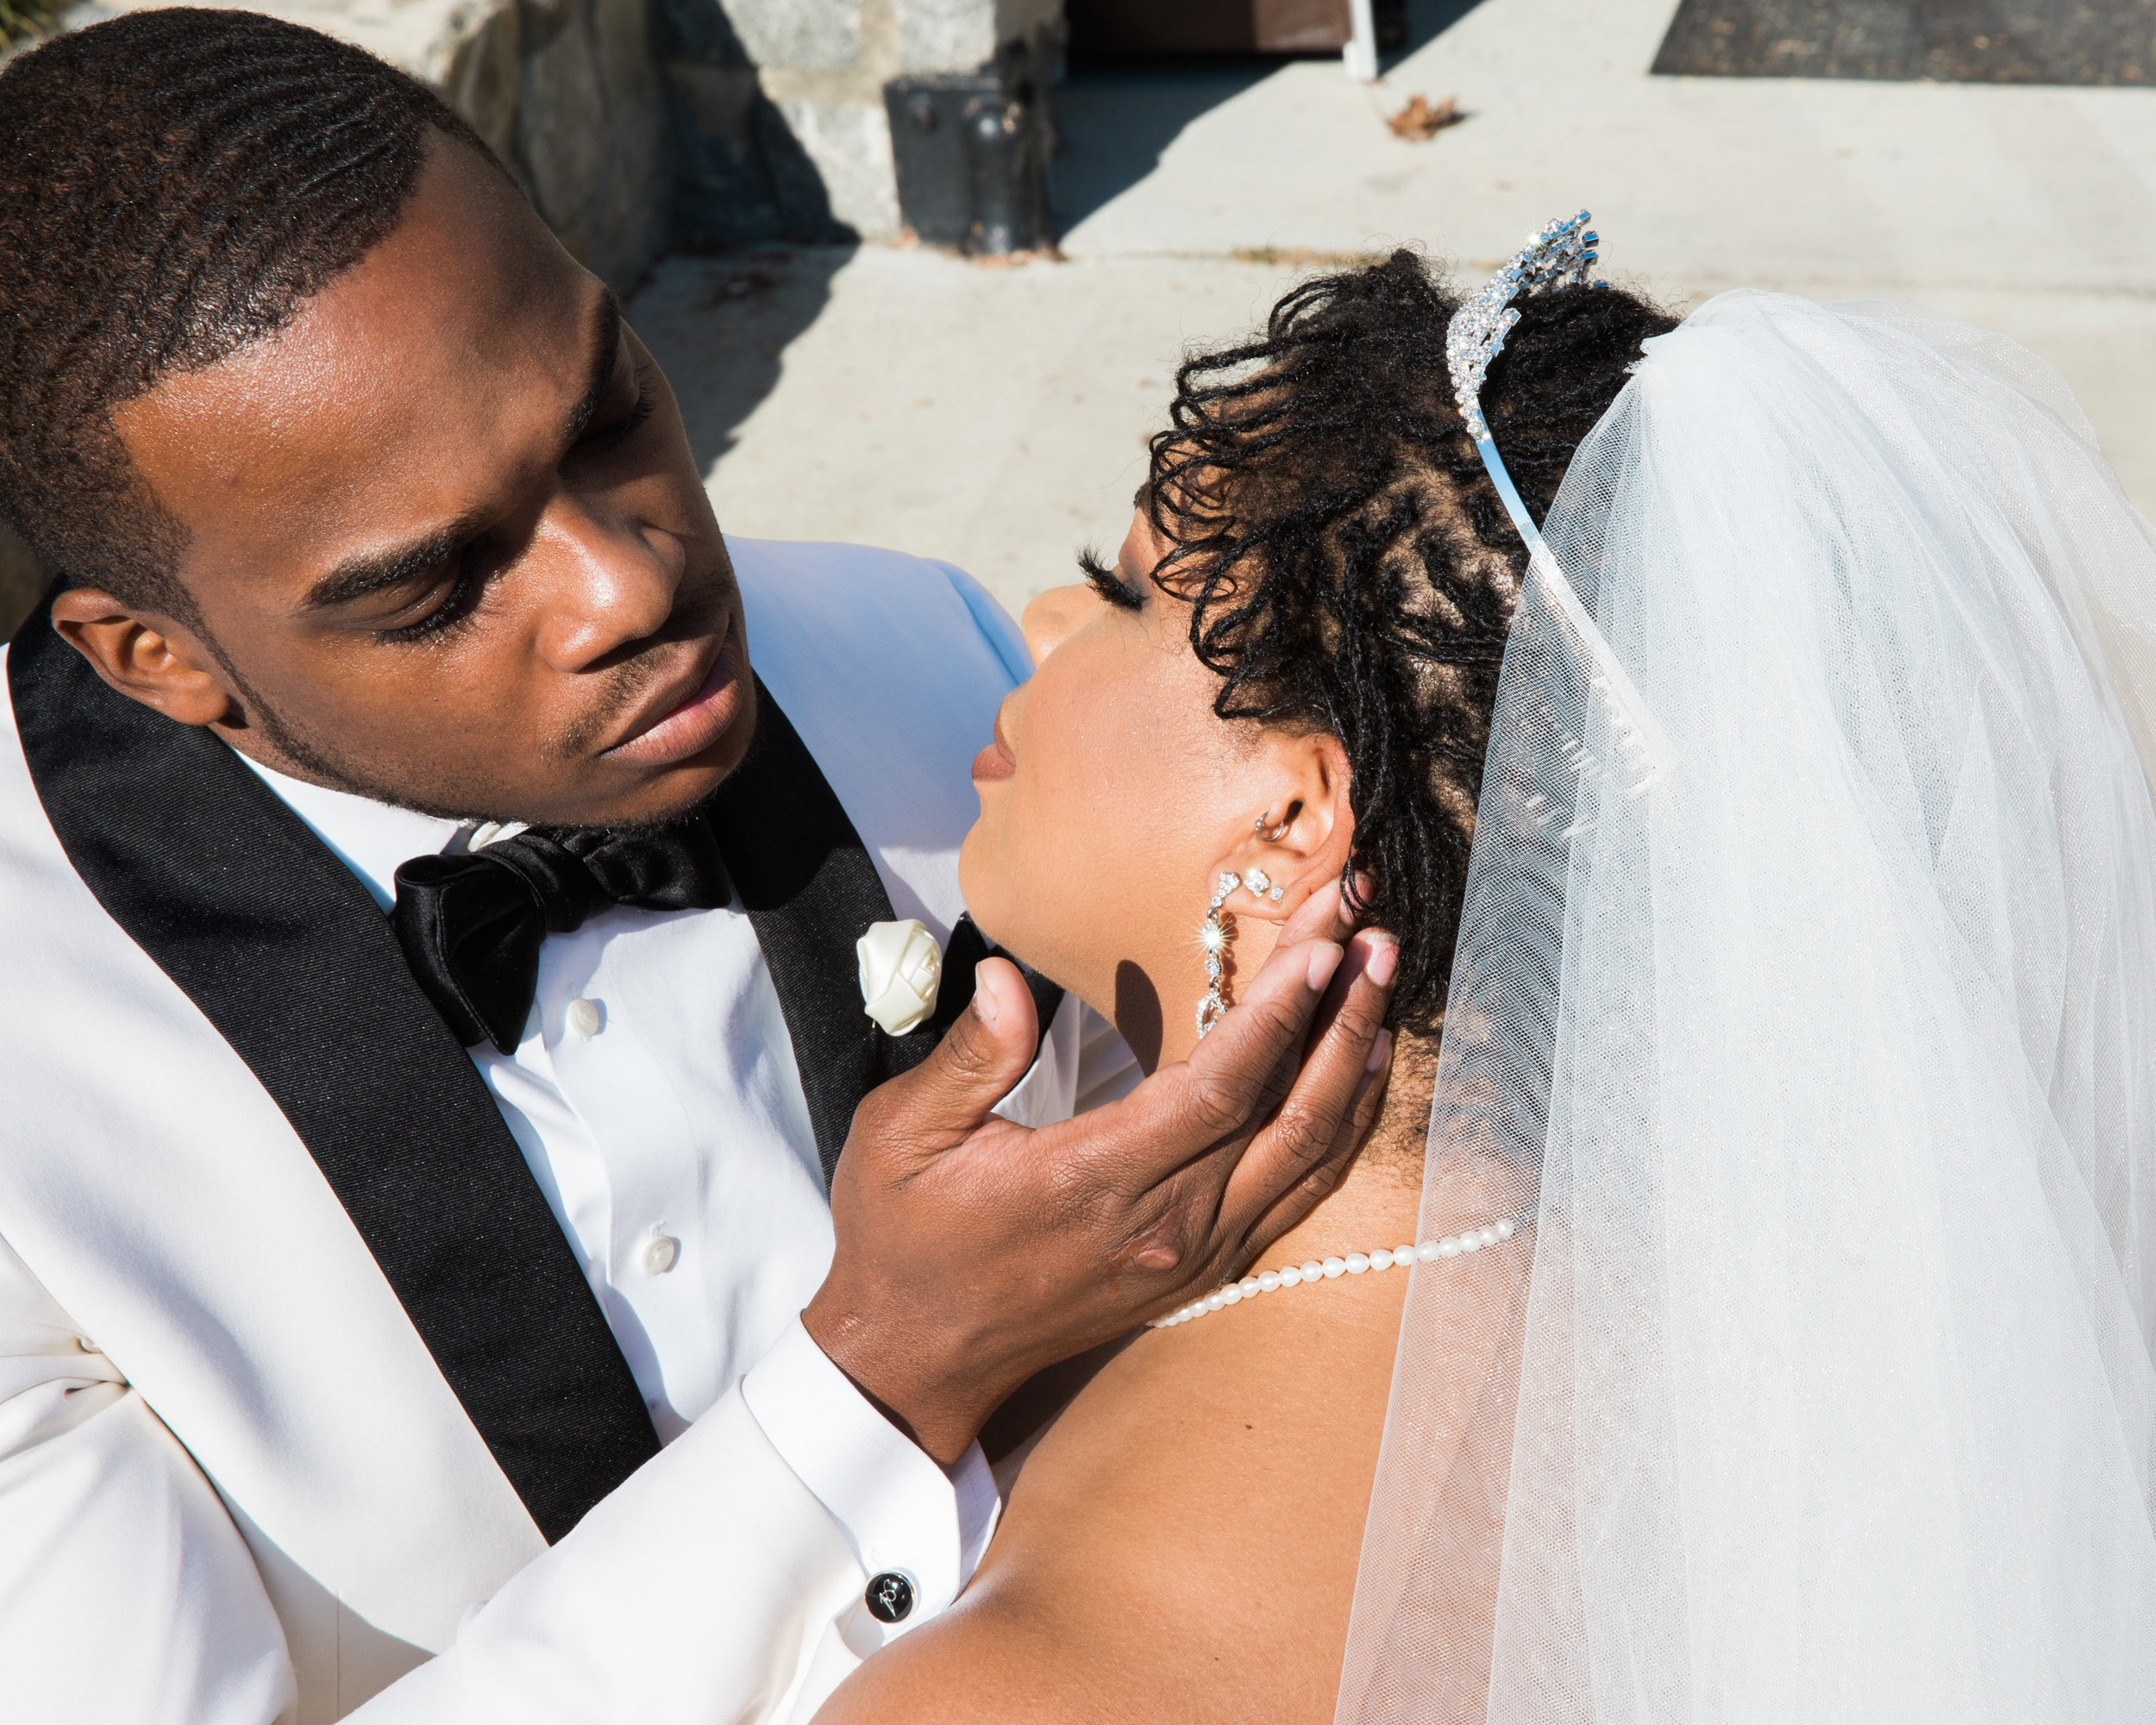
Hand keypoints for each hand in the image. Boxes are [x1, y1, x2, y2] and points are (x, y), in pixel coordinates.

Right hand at [803, 884, 1397, 1462]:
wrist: (916, 1358)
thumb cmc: (904, 1237)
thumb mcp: (903, 1136)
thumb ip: (969, 1058)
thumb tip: (1006, 982)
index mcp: (1092, 1182)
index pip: (1217, 1090)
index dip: (1279, 1018)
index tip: (1320, 948)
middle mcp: (1164, 1226)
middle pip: (1285, 1111)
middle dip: (1339, 1016)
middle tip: (1376, 936)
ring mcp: (1194, 1254)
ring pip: (1309, 1156)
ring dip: (1354, 1065)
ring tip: (1385, 982)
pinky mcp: (1205, 1269)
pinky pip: (1298, 1192)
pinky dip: (1342, 1126)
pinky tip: (1361, 1070)